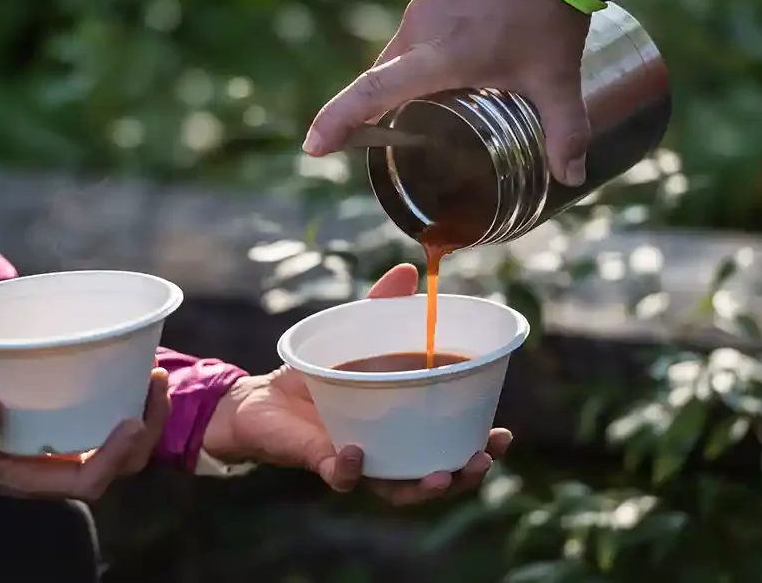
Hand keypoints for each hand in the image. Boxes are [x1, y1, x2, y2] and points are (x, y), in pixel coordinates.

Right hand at [0, 368, 170, 500]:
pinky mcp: (65, 433)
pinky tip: (129, 374)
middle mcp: (58, 469)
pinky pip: (106, 426)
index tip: (133, 421)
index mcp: (33, 478)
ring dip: (145, 415)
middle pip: (121, 464)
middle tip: (156, 381)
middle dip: (147, 428)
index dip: (116, 457)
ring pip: (122, 447)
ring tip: (153, 374)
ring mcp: (65, 452)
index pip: (89, 481)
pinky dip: (124, 404)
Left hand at [203, 263, 513, 504]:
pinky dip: (349, 468)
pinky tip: (357, 454)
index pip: (451, 446)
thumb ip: (383, 306)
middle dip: (465, 474)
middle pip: (435, 476)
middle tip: (483, 458)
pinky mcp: (318, 461)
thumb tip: (411, 271)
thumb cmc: (315, 373)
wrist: (257, 399)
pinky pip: (338, 475)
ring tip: (443, 473)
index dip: (481, 448)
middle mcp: (385, 452)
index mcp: (404, 426)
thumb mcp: (354, 334)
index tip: (504, 435)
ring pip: (396, 490)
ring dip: (423, 487)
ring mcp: (354, 461)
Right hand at [303, 0, 592, 186]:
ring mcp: (423, 10)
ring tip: (413, 120)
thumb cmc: (547, 11)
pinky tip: (438, 79)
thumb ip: (564, 131)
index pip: (372, 91)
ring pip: (396, 60)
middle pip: (380, 81)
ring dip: (397, 90)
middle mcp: (419, 31)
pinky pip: (410, 40)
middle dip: (367, 115)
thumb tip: (570, 177)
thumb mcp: (556, 78)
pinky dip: (413, 66)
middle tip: (367, 147)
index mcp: (438, 55)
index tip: (313, 147)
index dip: (339, 121)